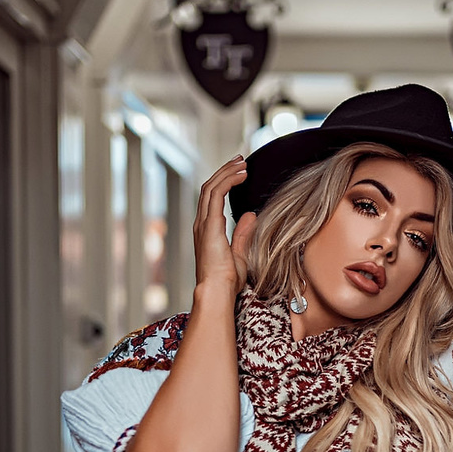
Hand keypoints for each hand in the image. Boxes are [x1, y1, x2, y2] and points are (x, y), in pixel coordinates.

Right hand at [194, 155, 257, 292]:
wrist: (217, 290)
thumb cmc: (226, 280)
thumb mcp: (239, 254)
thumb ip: (243, 234)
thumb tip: (250, 216)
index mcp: (207, 230)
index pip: (212, 198)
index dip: (223, 182)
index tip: (238, 172)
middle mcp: (202, 223)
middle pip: (210, 187)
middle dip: (224, 171)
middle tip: (239, 160)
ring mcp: (204, 223)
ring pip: (212, 186)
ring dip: (227, 172)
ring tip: (241, 163)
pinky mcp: (210, 225)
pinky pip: (216, 194)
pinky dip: (228, 181)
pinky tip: (241, 175)